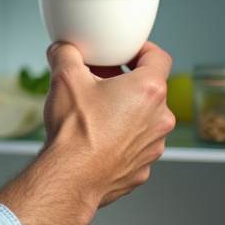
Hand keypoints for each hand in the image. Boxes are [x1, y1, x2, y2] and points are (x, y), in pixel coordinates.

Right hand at [42, 41, 174, 209]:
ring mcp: (154, 145)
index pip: (159, 57)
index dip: (142, 49)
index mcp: (148, 90)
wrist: (71, 176)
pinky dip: (120, 138)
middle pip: (149, 89)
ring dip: (124, 111)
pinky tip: (96, 139)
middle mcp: (160, 118)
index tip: (128, 52)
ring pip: (143, 119)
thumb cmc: (75, 131)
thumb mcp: (64, 77)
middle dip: (125, 82)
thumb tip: (63, 48)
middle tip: (99, 81)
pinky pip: (134, 144)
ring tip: (95, 113)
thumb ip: (66, 53)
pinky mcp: (142, 167)